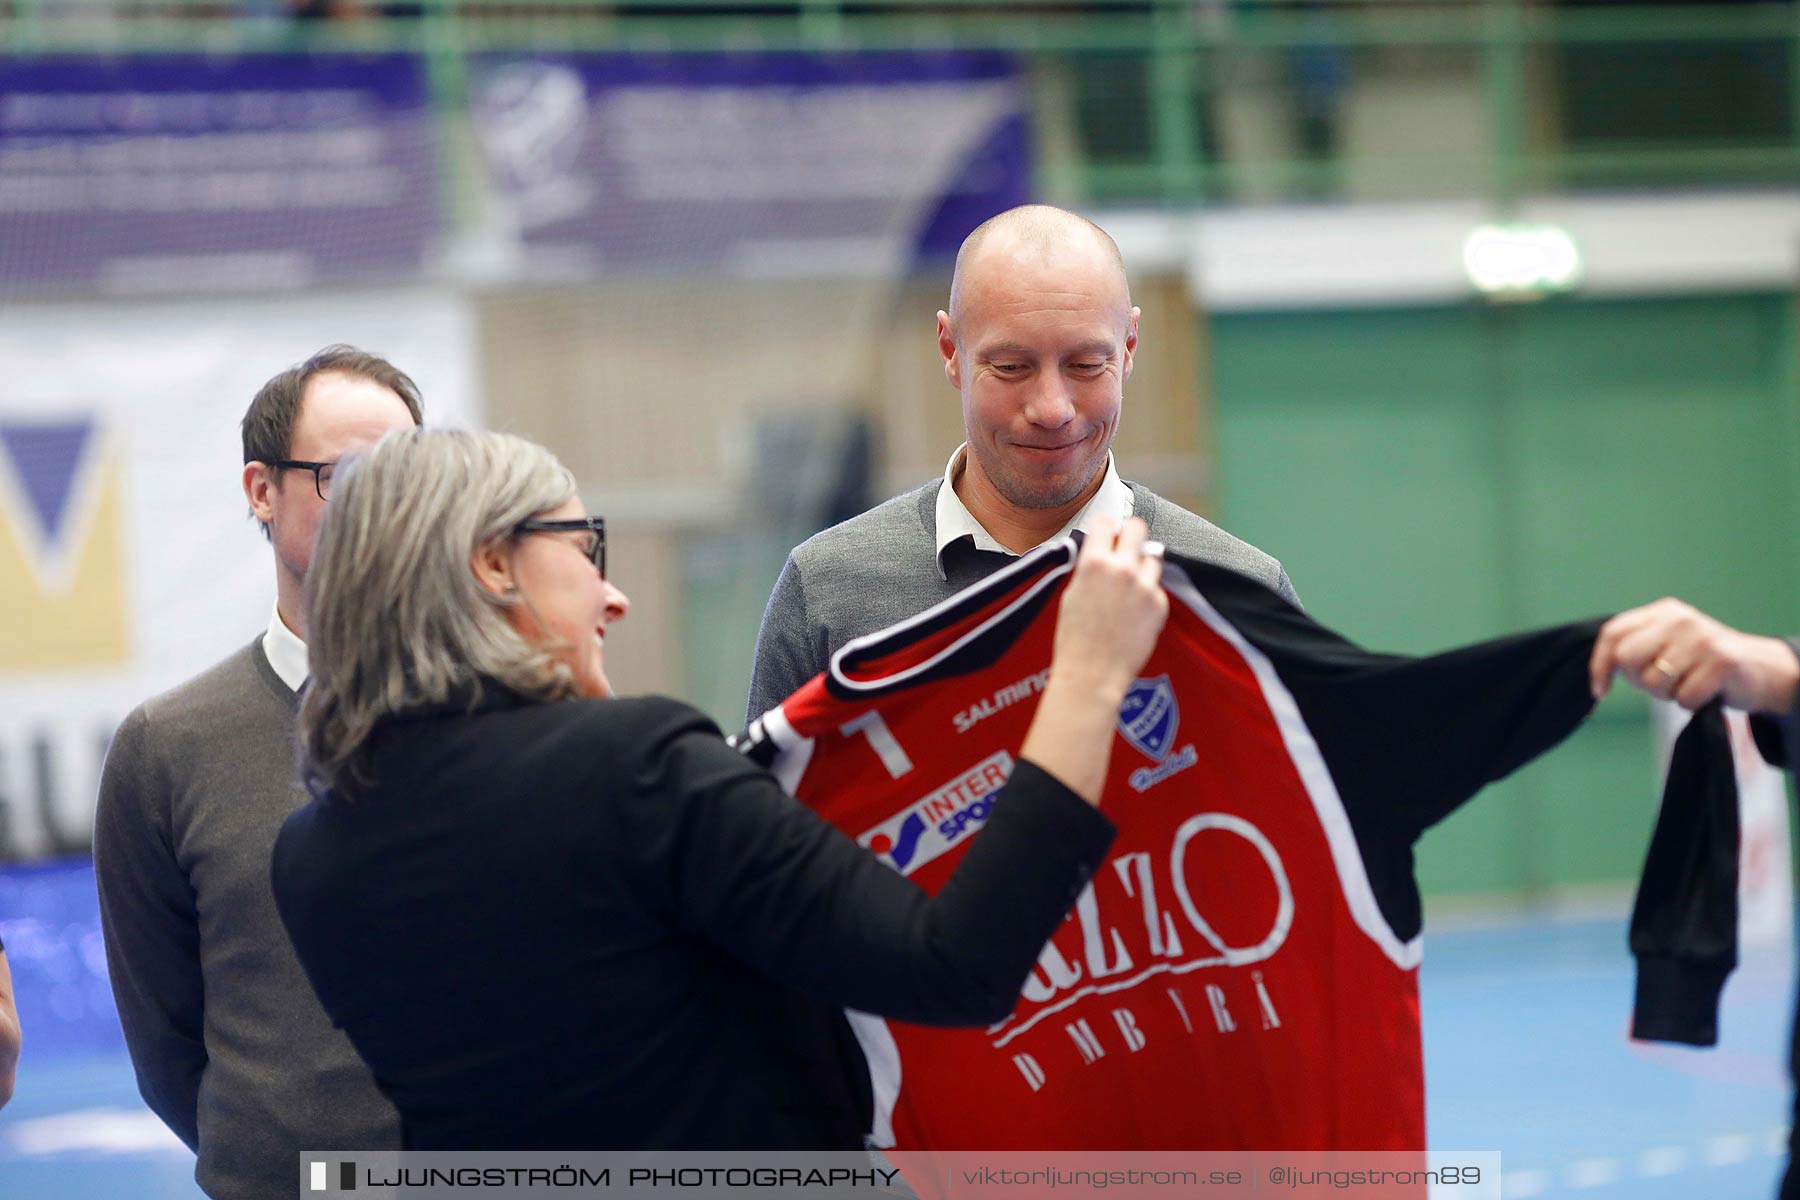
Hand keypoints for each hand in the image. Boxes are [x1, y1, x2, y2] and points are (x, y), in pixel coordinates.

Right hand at [1020, 518, 1169, 808]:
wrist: (1092, 674)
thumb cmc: (1074, 640)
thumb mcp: (1072, 594)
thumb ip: (1089, 568)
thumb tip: (1099, 551)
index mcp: (1094, 563)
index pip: (1105, 522)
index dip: (1105, 528)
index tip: (1106, 533)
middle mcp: (1122, 569)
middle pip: (1138, 528)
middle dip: (1131, 536)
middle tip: (1126, 548)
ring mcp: (1144, 586)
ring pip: (1152, 558)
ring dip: (1142, 567)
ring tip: (1130, 589)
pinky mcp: (1160, 604)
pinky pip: (1157, 588)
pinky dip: (1148, 596)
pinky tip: (1134, 614)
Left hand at [1590, 598, 1799, 713]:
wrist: (1758, 669)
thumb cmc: (1700, 662)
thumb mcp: (1666, 644)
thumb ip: (1634, 649)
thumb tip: (1598, 677)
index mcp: (1662, 612)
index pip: (1613, 633)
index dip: (1600, 665)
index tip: (1599, 691)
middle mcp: (1680, 619)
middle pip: (1627, 657)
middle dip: (1637, 680)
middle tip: (1660, 684)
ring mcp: (1702, 638)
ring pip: (1654, 681)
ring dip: (1666, 694)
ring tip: (1686, 683)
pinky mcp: (1722, 662)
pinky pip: (1683, 698)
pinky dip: (1690, 703)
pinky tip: (1705, 691)